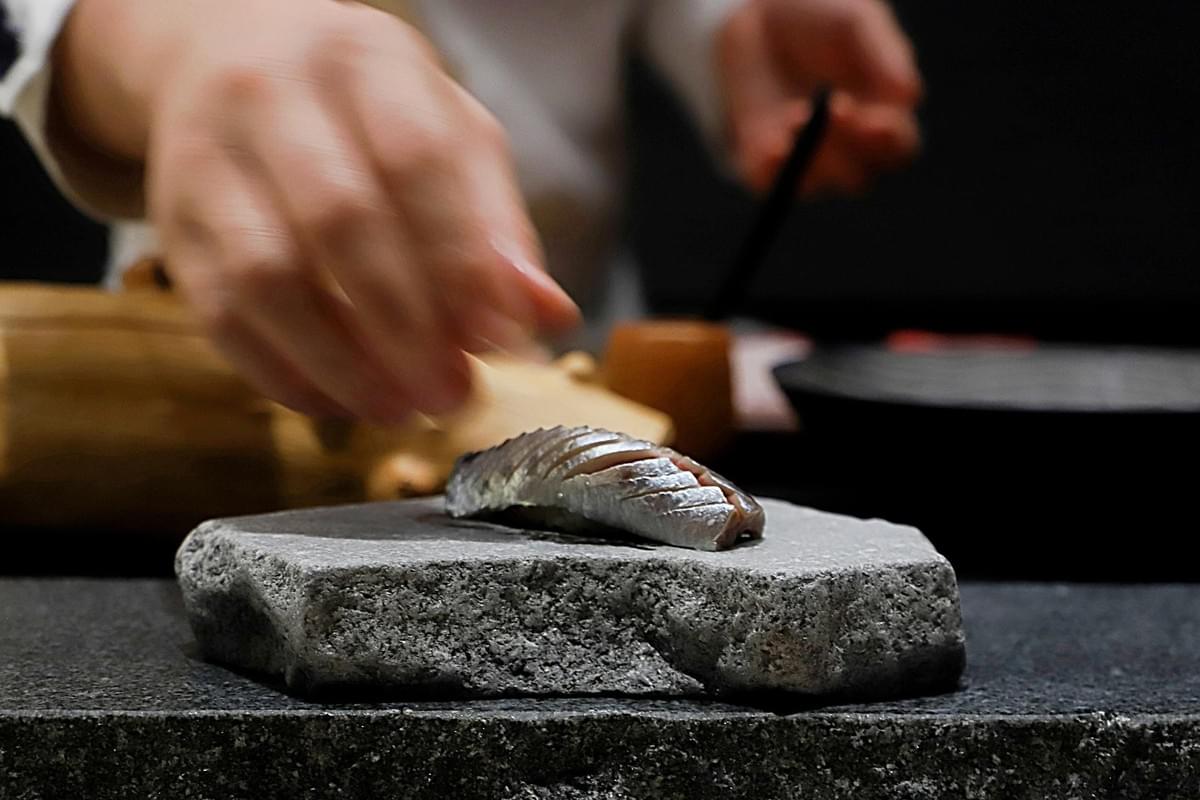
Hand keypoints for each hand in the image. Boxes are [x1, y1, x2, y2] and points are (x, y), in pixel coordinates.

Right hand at [53, 0, 579, 421]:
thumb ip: (496, 224)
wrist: (225, 58)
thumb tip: (546, 316)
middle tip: (450, 394)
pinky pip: (219, 314)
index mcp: (364, 61)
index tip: (497, 342)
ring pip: (265, 276)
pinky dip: (282, 373)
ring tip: (399, 409)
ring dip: (339, 363)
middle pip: (338, 220)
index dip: (459, 260)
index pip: (414, 159)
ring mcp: (207, 159)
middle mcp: (273, 96)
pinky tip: (337, 403)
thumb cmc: (366, 112)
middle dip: (403, 324)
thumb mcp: (449, 134)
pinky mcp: (173, 224)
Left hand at [718, 0, 922, 193]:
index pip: (896, 149)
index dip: (889, 141)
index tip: (876, 119)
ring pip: (816, 182)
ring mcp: (803, 155)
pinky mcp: (762, 157)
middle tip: (835, 108)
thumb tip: (910, 96)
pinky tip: (772, 145)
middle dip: (847, 148)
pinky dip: (772, 171)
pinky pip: (770, 182)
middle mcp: (845, 146)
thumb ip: (883, 56)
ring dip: (810, 156)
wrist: (758, 9)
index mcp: (881, 116)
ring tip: (795, 113)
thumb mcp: (855, 23)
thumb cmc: (820, 12)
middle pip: (858, 177)